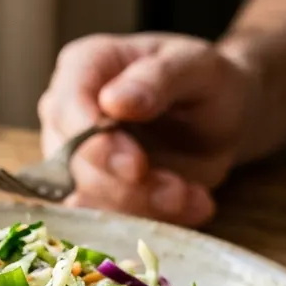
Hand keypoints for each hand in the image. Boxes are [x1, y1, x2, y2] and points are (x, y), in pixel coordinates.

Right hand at [37, 33, 256, 226]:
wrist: (219, 120)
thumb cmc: (203, 81)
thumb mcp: (196, 66)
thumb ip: (158, 78)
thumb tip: (113, 101)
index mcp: (83, 67)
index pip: (66, 109)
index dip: (93, 144)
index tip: (136, 165)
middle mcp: (67, 114)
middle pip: (73, 163)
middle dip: (127, 186)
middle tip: (178, 192)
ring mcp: (75, 158)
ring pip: (89, 197)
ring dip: (143, 207)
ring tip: (192, 197)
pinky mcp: (93, 193)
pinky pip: (108, 218)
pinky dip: (151, 219)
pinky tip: (189, 205)